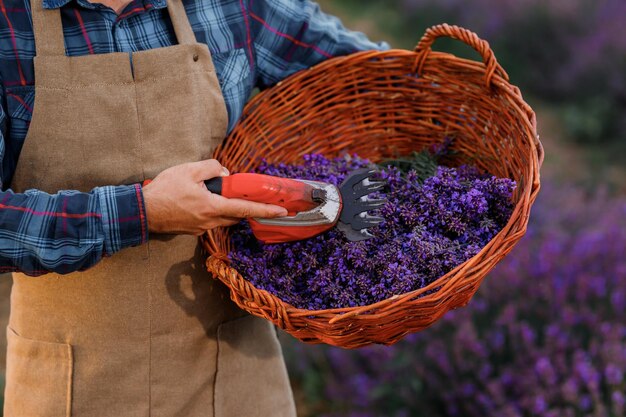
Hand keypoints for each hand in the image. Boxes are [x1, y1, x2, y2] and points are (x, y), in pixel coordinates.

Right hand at [142, 159, 287, 234]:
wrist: (142, 212)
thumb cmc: (164, 191)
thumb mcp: (188, 170)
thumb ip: (211, 168)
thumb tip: (223, 174)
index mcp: (212, 207)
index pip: (246, 209)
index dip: (266, 210)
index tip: (283, 212)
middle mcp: (210, 221)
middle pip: (237, 215)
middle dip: (247, 207)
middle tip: (254, 197)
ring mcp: (201, 228)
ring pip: (224, 218)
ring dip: (229, 207)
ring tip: (224, 194)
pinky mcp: (193, 229)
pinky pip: (211, 219)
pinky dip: (215, 210)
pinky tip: (204, 200)